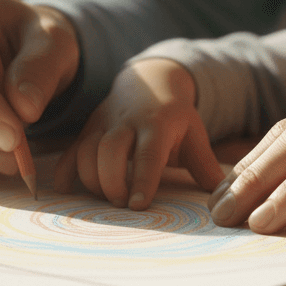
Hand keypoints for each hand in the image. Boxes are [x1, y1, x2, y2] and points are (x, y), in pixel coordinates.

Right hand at [54, 58, 224, 207]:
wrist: (149, 79)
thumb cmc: (174, 115)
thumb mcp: (194, 133)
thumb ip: (204, 164)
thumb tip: (220, 195)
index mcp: (157, 123)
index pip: (149, 153)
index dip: (142, 179)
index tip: (138, 206)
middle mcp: (127, 121)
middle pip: (110, 149)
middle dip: (111, 179)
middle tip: (121, 204)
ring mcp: (104, 123)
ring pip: (87, 149)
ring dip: (91, 178)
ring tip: (106, 199)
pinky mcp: (88, 128)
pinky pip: (71, 149)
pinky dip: (65, 171)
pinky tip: (65, 190)